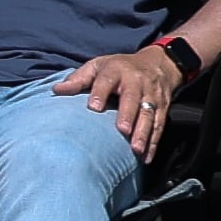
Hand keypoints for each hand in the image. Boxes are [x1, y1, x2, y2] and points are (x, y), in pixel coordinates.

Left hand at [58, 41, 187, 160]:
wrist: (157, 63)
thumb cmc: (118, 68)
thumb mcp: (97, 66)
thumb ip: (79, 78)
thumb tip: (56, 90)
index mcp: (116, 71)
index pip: (107, 81)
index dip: (100, 93)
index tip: (93, 107)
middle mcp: (137, 82)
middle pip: (133, 99)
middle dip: (129, 115)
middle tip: (123, 130)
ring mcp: (152, 96)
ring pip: (149, 114)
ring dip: (144, 132)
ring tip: (136, 150)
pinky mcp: (163, 107)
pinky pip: (160, 125)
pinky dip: (154, 142)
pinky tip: (147, 157)